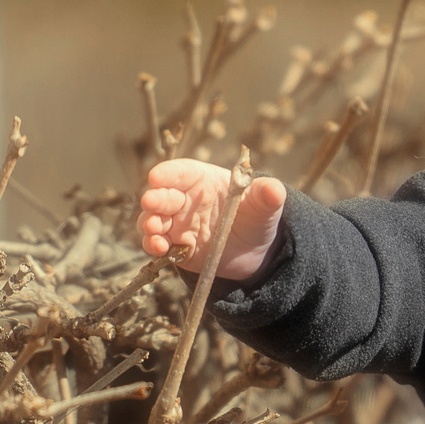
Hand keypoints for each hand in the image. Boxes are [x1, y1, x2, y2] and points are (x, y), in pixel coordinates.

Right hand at [137, 159, 287, 279]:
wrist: (256, 250)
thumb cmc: (256, 216)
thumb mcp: (265, 206)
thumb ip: (267, 195)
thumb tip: (275, 190)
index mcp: (203, 181)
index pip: (181, 172)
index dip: (168, 173)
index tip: (156, 176)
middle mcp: (185, 200)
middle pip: (162, 195)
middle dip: (154, 198)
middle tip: (151, 202)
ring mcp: (178, 224)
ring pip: (154, 220)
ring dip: (149, 223)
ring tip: (154, 228)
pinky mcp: (177, 248)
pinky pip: (160, 245)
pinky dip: (154, 246)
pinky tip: (159, 248)